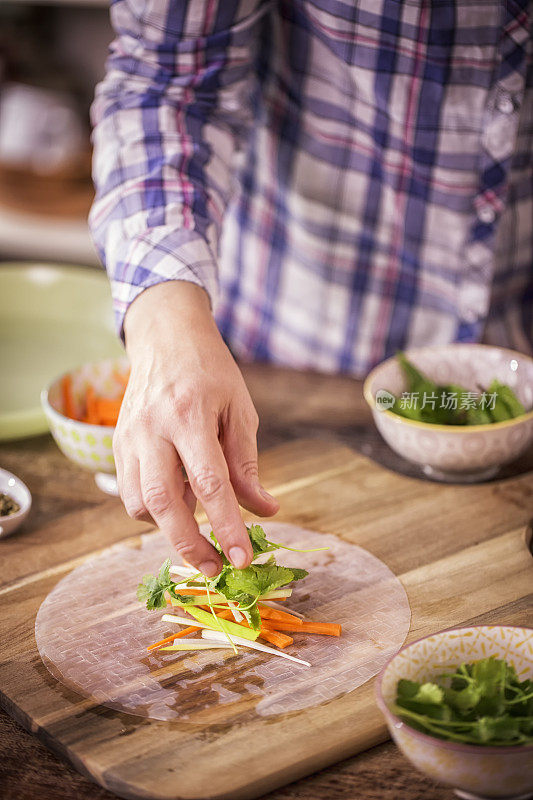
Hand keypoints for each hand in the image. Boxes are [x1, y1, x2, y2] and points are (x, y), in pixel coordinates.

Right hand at [116, 281, 278, 575]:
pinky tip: (177, 501)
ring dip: (168, 528)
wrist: (164, 338)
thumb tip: (266, 510)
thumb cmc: (210, 372)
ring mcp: (128, 437)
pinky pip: (130, 493)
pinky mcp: (116, 445)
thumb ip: (247, 464)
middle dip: (188, 545)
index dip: (225, 526)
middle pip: (164, 502)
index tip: (240, 560)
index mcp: (190, 415)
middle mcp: (153, 429)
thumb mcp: (240, 410)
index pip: (209, 483)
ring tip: (197, 526)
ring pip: (140, 504)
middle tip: (214, 569)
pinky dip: (153, 510)